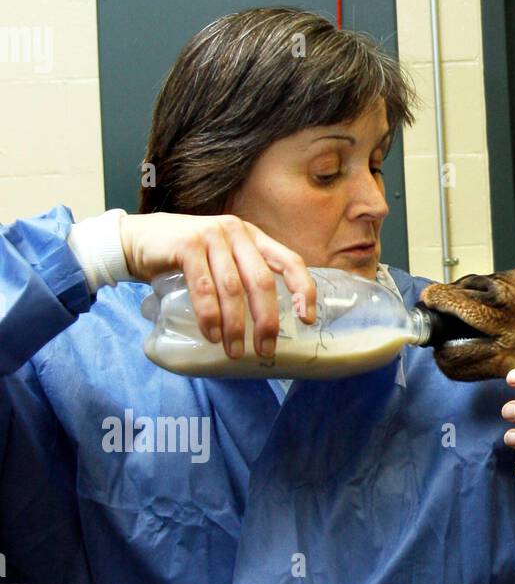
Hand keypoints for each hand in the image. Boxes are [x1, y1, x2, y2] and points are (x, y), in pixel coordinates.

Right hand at [120, 212, 316, 361]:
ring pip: (232, 289)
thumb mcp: (223, 262)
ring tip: (235, 351)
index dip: (303, 290)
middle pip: (262, 281)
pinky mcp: (186, 245)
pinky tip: (211, 335)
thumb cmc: (187, 259)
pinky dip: (210, 316)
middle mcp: (236, 232)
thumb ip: (245, 278)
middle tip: (265, 349)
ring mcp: (211, 235)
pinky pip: (204, 288)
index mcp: (253, 238)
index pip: (289, 261)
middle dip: (267, 320)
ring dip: (236, 326)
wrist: (138, 241)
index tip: (306, 319)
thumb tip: (269, 324)